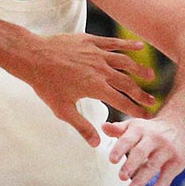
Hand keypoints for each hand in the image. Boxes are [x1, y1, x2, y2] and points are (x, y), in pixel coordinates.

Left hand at [20, 34, 155, 146]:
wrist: (33, 57)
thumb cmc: (46, 84)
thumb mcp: (62, 110)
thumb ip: (82, 126)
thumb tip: (97, 144)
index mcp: (96, 88)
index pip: (122, 102)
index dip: (136, 110)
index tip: (147, 116)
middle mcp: (101, 70)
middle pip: (127, 83)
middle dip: (141, 93)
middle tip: (152, 100)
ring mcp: (97, 54)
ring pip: (125, 62)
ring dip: (139, 69)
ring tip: (150, 75)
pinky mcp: (90, 41)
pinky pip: (113, 43)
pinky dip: (127, 45)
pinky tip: (139, 46)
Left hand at [104, 114, 184, 185]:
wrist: (179, 126)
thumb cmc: (149, 130)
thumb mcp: (134, 126)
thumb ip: (118, 129)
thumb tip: (103, 127)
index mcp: (140, 129)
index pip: (128, 139)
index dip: (120, 149)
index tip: (112, 160)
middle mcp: (154, 138)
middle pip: (141, 152)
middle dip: (131, 165)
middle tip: (121, 177)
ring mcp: (167, 150)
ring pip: (153, 165)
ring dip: (142, 179)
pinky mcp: (177, 162)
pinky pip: (168, 176)